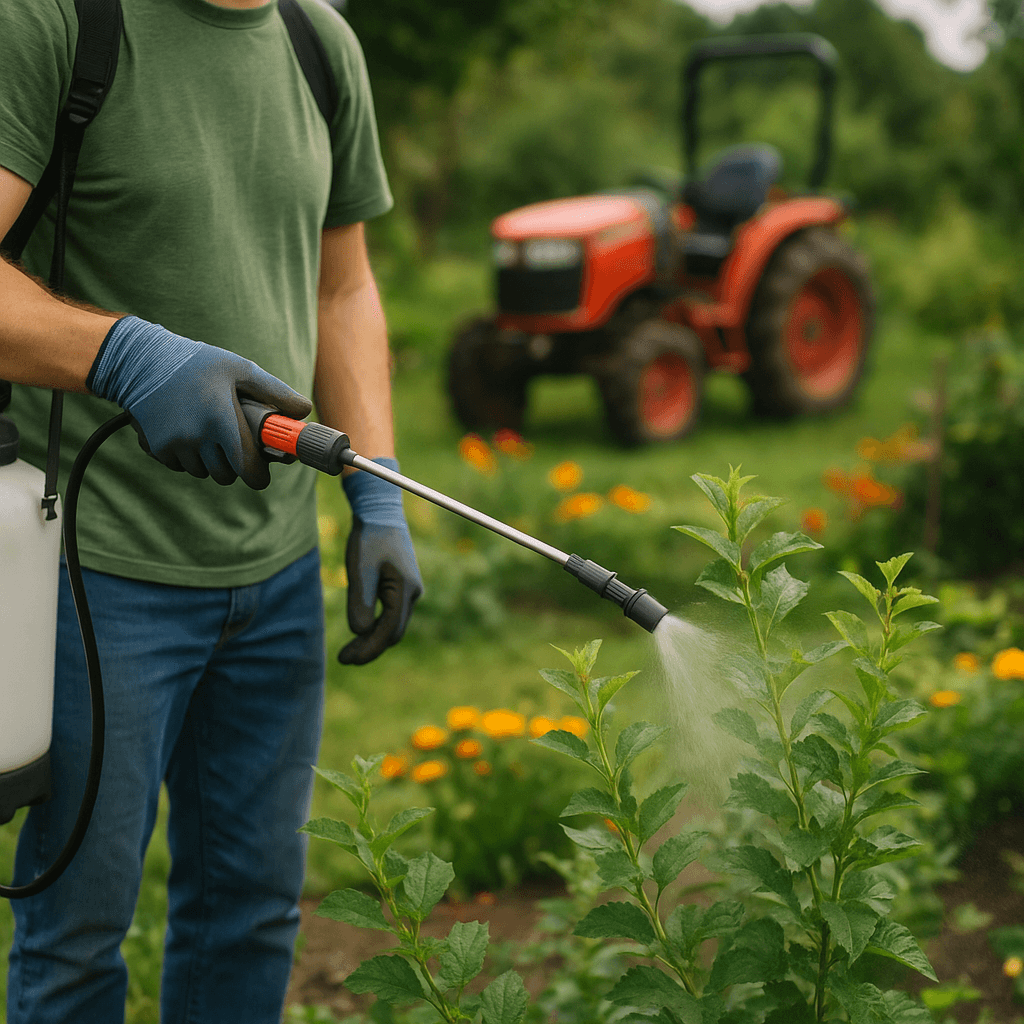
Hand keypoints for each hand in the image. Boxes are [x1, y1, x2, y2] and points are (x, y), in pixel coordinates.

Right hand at [88, 316, 311, 487]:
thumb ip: (275, 391)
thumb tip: (304, 411)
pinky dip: (188, 457)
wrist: (139, 361)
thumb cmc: (197, 363)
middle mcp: (197, 437)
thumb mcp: (239, 368)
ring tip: (210, 435)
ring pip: (203, 472)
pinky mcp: (156, 448)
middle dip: (235, 466)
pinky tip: (188, 433)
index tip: (261, 471)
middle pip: (226, 476)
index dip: (258, 475)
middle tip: (236, 446)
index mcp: (221, 419)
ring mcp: (174, 445)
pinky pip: (181, 466)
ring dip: (210, 461)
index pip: (247, 469)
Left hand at [339, 459, 422, 664]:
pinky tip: (360, 630)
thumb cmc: (369, 538)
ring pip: (394, 626)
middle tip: (344, 658)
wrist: (379, 512)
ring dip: (373, 640)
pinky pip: (392, 614)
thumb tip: (360, 633)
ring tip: (349, 650)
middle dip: (370, 649)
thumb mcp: (360, 569)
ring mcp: (411, 590)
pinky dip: (377, 627)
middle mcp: (414, 592)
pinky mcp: (403, 586)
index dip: (368, 649)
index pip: (388, 631)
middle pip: (394, 633)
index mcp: (406, 589)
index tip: (345, 659)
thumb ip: (360, 602)